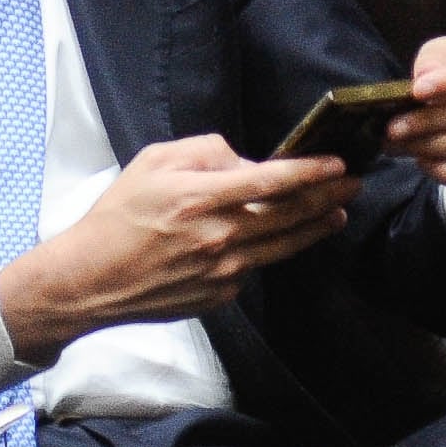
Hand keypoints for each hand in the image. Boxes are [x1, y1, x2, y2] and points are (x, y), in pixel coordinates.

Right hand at [0, 134, 352, 353]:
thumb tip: (245, 162)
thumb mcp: (153, 162)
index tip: (337, 163)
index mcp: (200, 198)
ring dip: (315, 227)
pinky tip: (275, 239)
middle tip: (353, 183)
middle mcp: (218, 236)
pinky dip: (266, 250)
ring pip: (283, 246)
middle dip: (327, 196)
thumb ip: (204, 152)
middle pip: (289, 215)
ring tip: (337, 212)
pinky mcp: (220, 294)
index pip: (270, 182)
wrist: (92, 278)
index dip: (309, 172)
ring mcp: (222, 271)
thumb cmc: (118, 215)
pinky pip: (253, 267)